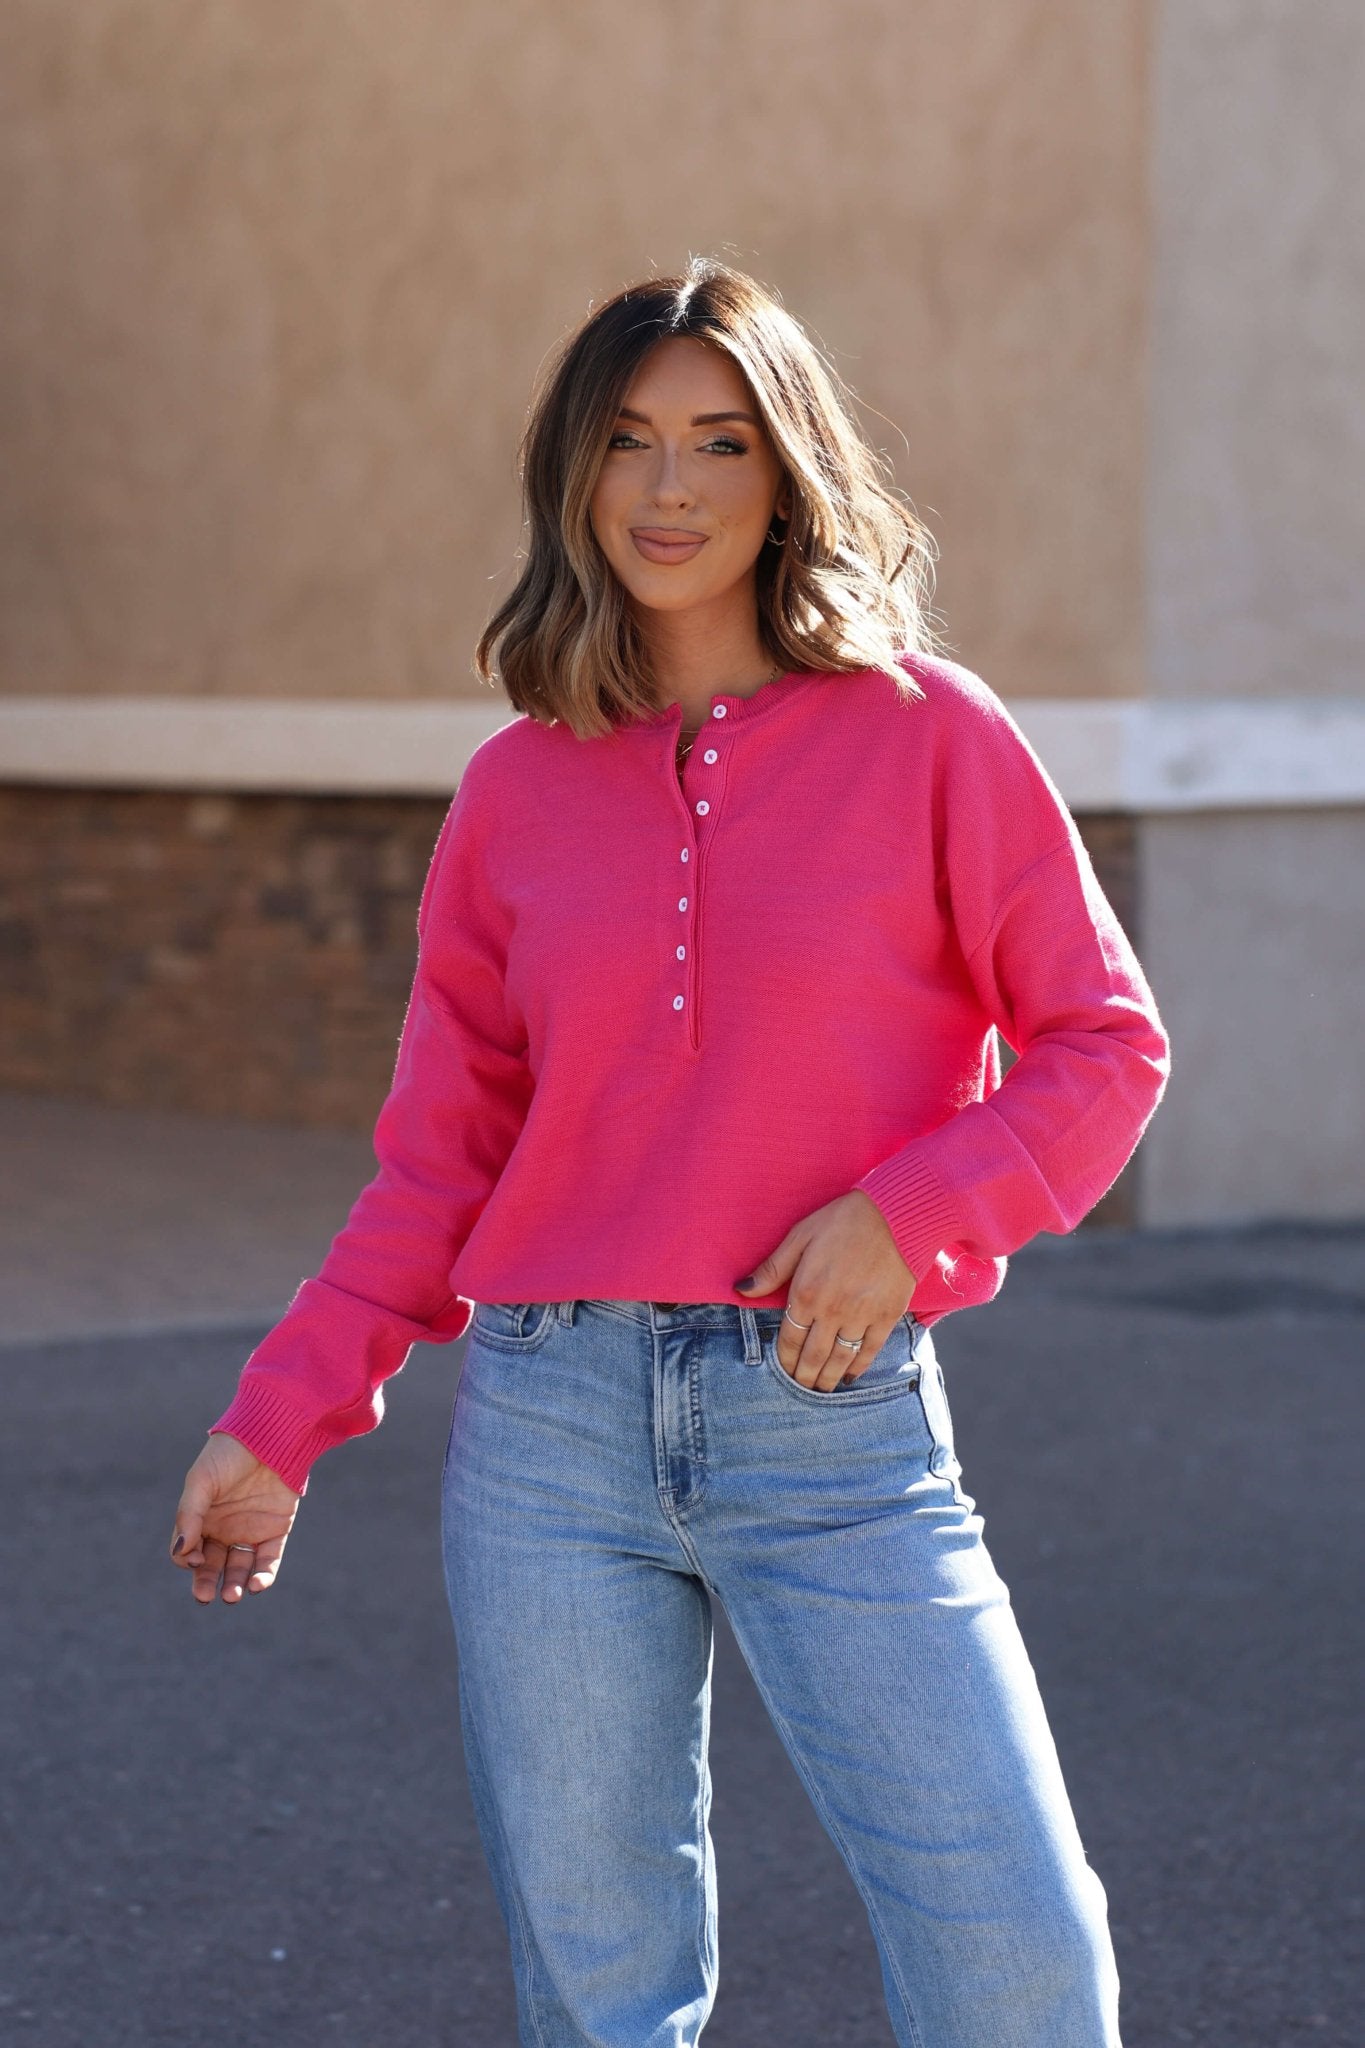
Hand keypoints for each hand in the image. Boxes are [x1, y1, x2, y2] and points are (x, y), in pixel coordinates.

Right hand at [168, 1433, 301, 1605]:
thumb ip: (189, 1515)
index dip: (187, 1560)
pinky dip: (263, 1575)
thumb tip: (180, 1551)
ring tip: (232, 1596)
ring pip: (239, 1568)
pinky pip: (269, 1559)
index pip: (186, 1551)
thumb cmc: (229, 1454)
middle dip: (206, 1584)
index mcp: (200, 1518)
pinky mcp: (276, 1530)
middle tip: (206, 1597)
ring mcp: (249, 1531)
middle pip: (211, 1567)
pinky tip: (257, 1585)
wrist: (270, 1436)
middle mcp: (223, 1529)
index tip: (194, 1559)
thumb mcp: (201, 1481)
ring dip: (235, 1584)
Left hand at [736, 1190, 915, 1391]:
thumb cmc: (843, 1220)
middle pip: (813, 1356)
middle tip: (799, 1388)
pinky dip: (859, 1367)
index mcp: (806, 1292)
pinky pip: (870, 1350)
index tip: (782, 1371)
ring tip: (820, 1390)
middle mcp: (832, 1311)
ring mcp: (861, 1316)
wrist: (894, 1214)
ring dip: (827, 1379)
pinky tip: (850, 1376)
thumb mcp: (799, 1236)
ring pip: (840, 1359)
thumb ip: (772, 1269)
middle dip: (803, 1378)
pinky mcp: (887, 1316)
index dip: (784, 1359)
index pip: (789, 1339)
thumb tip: (741, 1291)